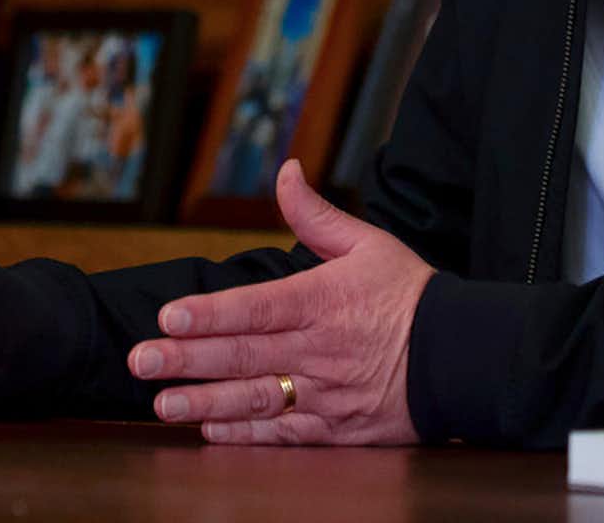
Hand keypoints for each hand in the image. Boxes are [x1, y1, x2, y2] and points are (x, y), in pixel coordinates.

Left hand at [130, 159, 431, 444]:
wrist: (463, 356)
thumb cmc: (409, 295)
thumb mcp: (368, 244)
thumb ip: (315, 214)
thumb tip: (286, 171)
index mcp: (324, 300)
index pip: (257, 307)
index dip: (211, 314)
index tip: (169, 317)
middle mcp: (320, 350)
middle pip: (244, 355)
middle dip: (187, 360)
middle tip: (140, 361)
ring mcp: (327, 393)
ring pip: (257, 400)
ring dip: (205, 403)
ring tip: (162, 405)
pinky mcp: (336, 428)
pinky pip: (283, 433)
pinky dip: (245, 433)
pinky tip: (209, 429)